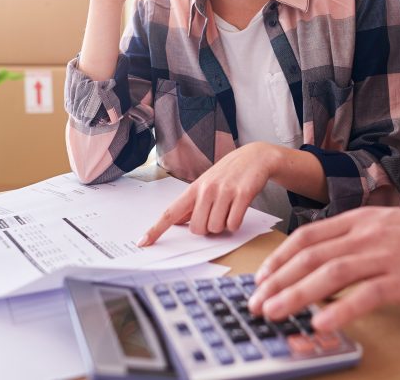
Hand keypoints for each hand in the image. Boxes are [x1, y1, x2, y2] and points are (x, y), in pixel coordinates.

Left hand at [139, 142, 280, 245]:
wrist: (255, 157)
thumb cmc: (229, 172)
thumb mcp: (207, 183)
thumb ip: (193, 203)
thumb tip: (177, 221)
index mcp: (194, 188)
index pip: (170, 212)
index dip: (156, 229)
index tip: (143, 242)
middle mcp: (206, 189)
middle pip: (197, 228)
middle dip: (207, 228)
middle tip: (216, 214)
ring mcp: (224, 191)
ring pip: (216, 228)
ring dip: (223, 225)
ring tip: (229, 209)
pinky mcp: (242, 194)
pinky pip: (233, 224)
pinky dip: (236, 224)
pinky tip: (238, 210)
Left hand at [247, 206, 399, 331]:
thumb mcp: (390, 225)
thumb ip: (358, 239)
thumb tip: (326, 261)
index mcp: (361, 220)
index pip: (307, 236)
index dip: (280, 257)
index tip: (261, 277)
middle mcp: (368, 234)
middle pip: (310, 255)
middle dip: (277, 280)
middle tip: (256, 302)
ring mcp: (386, 255)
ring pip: (330, 273)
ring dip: (296, 294)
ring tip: (274, 312)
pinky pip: (366, 296)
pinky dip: (340, 311)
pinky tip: (321, 324)